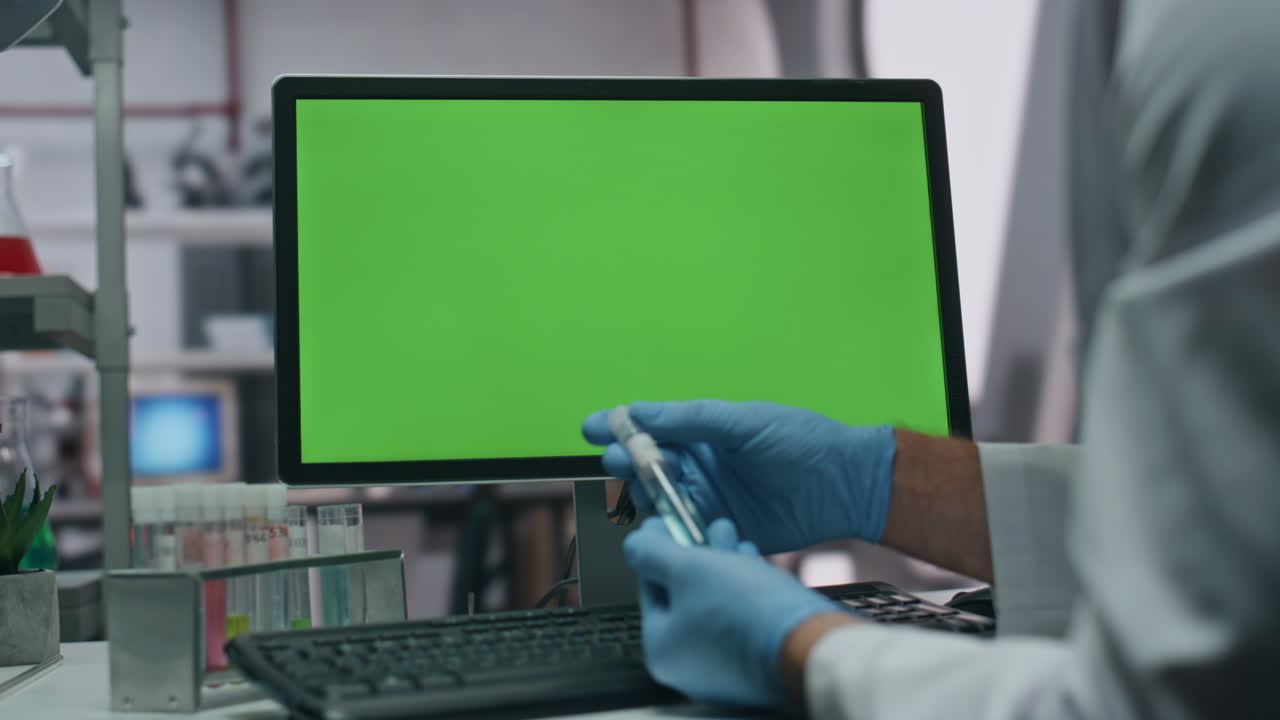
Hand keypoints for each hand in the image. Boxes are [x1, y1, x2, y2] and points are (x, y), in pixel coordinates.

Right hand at [583, 400, 896, 552]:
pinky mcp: (720, 532)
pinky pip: (685, 535)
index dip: (618, 427)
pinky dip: (671, 531)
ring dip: (646, 496)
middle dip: (626, 461)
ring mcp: (708, 500)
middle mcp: (699, 467)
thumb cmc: (801, 441)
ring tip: (647, 490)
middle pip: (645, 466)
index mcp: (702, 434)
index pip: (650, 428)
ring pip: (659, 501)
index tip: (593, 427)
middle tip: (619, 460)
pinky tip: (669, 525)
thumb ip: (692, 419)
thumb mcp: (744, 422)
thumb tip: (640, 411)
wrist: (846, 485)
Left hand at [624, 517, 839, 708]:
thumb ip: (652, 553)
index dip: (659, 548)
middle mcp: (689, 666)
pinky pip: (741, 619)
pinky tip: (754, 564)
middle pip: (684, 597)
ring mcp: (725, 668)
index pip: (650, 588)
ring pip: (715, 604)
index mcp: (662, 649)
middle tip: (704, 525)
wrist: (809, 644)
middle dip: (697, 554)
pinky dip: (745, 589)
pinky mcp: (757, 662)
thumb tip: (634, 544)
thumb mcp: (688, 569)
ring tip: (733, 537)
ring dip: (723, 565)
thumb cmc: (746, 612)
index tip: (667, 523)